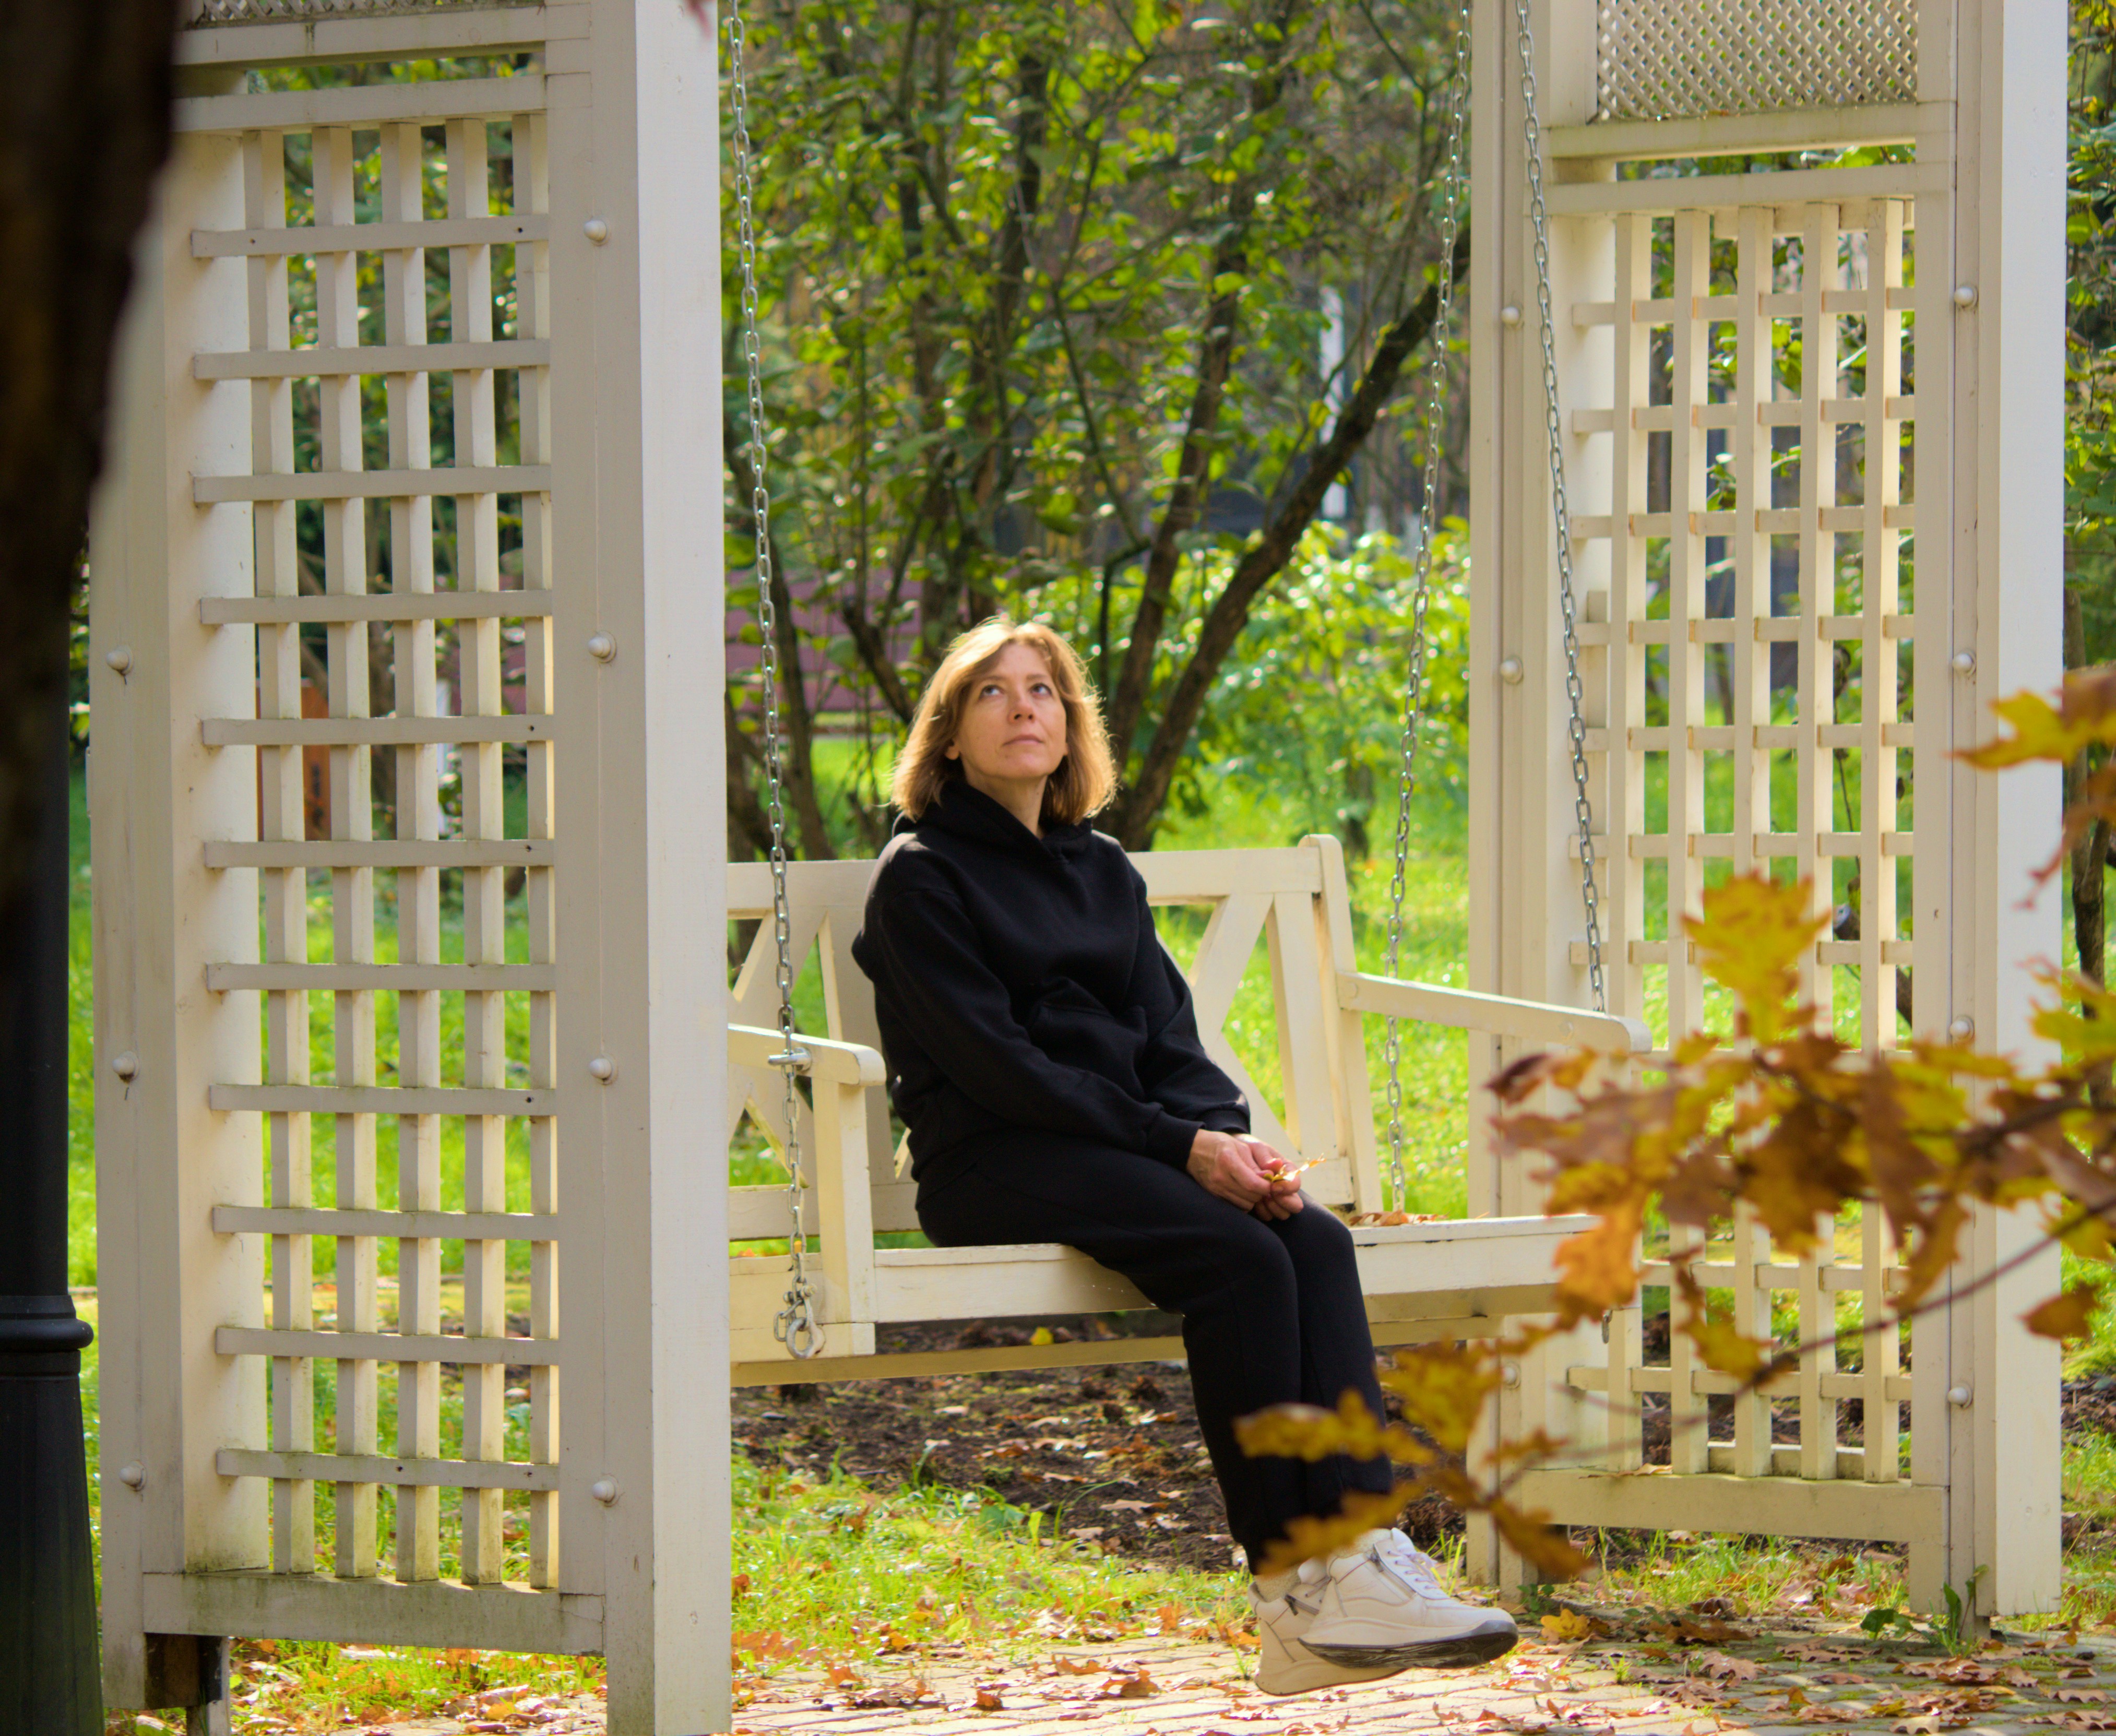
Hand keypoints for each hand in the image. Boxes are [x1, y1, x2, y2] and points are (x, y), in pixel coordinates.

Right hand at [1187, 1129, 1305, 1220]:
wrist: (1194, 1150)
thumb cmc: (1220, 1145)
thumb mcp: (1240, 1146)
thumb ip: (1256, 1163)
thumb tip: (1271, 1176)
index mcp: (1228, 1161)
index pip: (1253, 1184)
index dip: (1266, 1186)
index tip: (1270, 1183)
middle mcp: (1220, 1178)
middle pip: (1250, 1197)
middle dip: (1261, 1193)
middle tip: (1263, 1184)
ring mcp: (1215, 1189)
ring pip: (1245, 1205)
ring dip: (1253, 1199)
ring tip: (1253, 1188)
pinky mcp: (1213, 1196)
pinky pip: (1235, 1206)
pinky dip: (1243, 1202)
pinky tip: (1243, 1192)